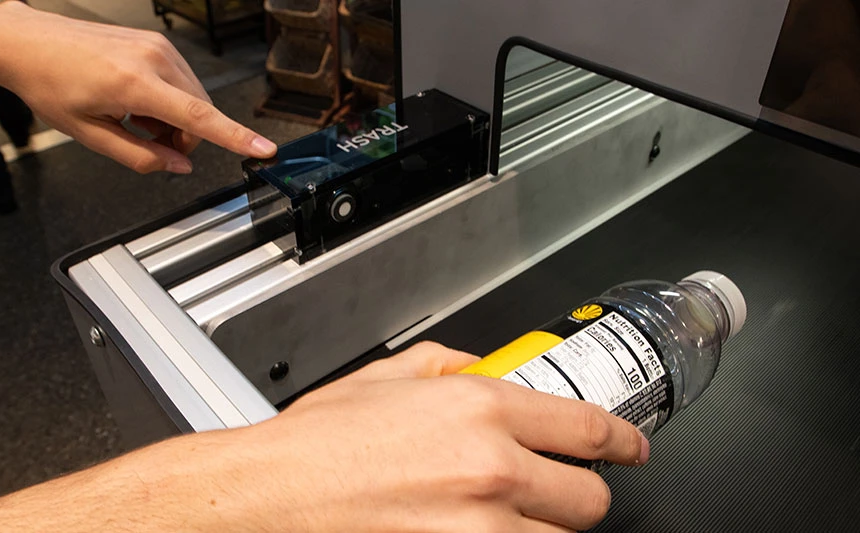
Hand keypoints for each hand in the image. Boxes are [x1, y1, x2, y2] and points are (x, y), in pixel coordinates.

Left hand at [0, 2, 275, 173]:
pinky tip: (139, 102)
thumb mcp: (90, 134)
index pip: (198, 118)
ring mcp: (157, 46)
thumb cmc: (50, 83)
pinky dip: (169, 100)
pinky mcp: (156, 42)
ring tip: (137, 120)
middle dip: (184, 138)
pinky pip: (181, 80)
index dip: (235, 137)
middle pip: (199, 112)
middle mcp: (153, 58)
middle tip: (151, 144)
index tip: (264, 148)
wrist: (28, 42)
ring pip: (193, 97)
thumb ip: (139, 156)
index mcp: (134, 84)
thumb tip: (178, 167)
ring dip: (176, 119)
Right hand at [219, 342, 649, 532]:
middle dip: (578, 495)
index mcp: (481, 410)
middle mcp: (493, 471)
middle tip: (554, 491)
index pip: (589, 428)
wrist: (269, 498)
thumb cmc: (316, 444)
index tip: (630, 449)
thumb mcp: (385, 377)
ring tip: (498, 517)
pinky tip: (473, 531)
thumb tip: (482, 367)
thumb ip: (448, 364)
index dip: (624, 441)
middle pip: (590, 499)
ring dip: (539, 530)